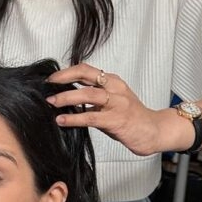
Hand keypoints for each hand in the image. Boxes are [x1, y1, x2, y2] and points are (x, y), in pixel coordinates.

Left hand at [46, 64, 178, 156]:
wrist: (154, 131)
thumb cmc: (131, 118)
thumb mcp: (112, 102)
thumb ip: (94, 98)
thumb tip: (68, 96)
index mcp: (113, 82)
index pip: (86, 69)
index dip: (67, 71)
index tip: (52, 78)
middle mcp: (115, 88)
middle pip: (86, 75)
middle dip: (64, 78)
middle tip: (47, 86)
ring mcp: (117, 103)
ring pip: (88, 94)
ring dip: (67, 97)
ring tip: (51, 102)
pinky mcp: (117, 120)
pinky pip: (91, 117)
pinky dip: (74, 118)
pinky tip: (62, 120)